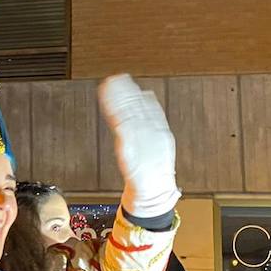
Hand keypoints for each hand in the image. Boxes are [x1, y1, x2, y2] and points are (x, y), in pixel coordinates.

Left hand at [99, 74, 178, 218]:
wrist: (155, 192)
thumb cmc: (155, 169)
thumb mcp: (158, 143)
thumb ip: (152, 123)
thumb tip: (147, 99)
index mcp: (161, 131)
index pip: (148, 106)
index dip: (136, 93)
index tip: (125, 79)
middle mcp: (153, 133)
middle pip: (138, 107)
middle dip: (126, 92)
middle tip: (115, 78)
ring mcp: (143, 141)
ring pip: (129, 114)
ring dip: (119, 99)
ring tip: (109, 86)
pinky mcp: (131, 149)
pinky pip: (123, 129)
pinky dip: (118, 116)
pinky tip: (111, 107)